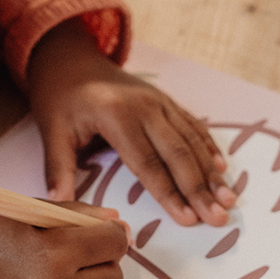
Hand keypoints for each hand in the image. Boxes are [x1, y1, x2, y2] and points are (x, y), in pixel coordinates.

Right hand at [0, 202, 128, 278]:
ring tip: (65, 260)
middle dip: (107, 259)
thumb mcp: (29, 206)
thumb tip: (115, 219)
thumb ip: (76, 213)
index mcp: (53, 254)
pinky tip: (45, 276)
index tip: (100, 224)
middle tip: (85, 243)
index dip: (112, 231)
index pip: (113, 244)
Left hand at [27, 19, 236, 226]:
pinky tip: (222, 169)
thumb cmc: (60, 97)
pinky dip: (208, 148)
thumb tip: (58, 205)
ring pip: (191, 141)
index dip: (169, 194)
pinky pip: (191, 125)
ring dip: (211, 173)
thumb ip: (58, 168)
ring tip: (228, 201)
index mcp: (117, 116)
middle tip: (219, 218)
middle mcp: (145, 106)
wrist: (70, 57)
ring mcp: (159, 101)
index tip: (188, 220)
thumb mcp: (51, 130)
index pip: (147, 164)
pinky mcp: (165, 100)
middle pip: (178, 154)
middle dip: (200, 189)